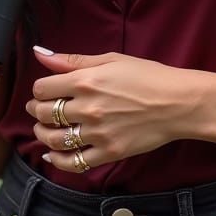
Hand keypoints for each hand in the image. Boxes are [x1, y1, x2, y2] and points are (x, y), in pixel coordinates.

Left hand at [25, 49, 193, 172]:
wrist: (178, 103)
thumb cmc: (148, 76)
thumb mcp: (111, 59)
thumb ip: (72, 60)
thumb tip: (39, 53)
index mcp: (86, 80)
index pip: (43, 88)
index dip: (39, 90)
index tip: (44, 91)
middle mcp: (87, 107)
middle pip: (44, 114)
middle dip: (37, 111)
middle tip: (39, 110)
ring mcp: (97, 133)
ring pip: (54, 139)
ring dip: (42, 135)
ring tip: (44, 130)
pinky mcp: (109, 152)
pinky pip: (74, 163)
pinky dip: (58, 161)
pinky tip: (53, 156)